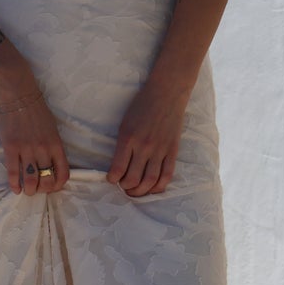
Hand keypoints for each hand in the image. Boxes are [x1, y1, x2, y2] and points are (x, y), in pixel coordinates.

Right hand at [0, 85, 69, 194]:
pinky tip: (15, 189)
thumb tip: (51, 164)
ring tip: (27, 191)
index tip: (53, 187)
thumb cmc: (36, 109)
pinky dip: (14, 184)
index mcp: (56, 144)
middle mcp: (44, 149)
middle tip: (38, 189)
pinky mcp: (11, 148)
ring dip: (30, 190)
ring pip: (31, 180)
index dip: (59, 185)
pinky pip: (13, 172)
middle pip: (47, 180)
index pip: (63, 173)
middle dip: (43, 190)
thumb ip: (53, 146)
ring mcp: (27, 149)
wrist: (18, 94)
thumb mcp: (52, 128)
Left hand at [107, 80, 188, 195]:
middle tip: (123, 187)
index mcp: (128, 139)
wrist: (167, 93)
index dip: (112, 179)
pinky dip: (159, 186)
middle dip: (126, 188)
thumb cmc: (142, 106)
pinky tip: (153, 188)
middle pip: (133, 179)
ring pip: (150, 180)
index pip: (118, 169)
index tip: (111, 179)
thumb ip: (122, 144)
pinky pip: (167, 174)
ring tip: (136, 191)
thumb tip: (119, 166)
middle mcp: (144, 146)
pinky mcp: (172, 150)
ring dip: (141, 191)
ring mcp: (160, 149)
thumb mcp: (125, 123)